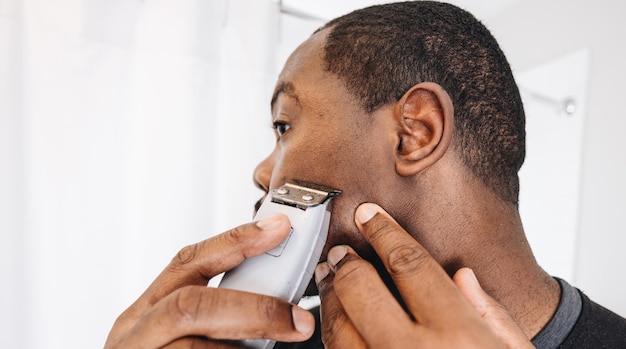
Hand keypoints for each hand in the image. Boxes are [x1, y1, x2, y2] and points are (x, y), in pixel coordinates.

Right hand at [105, 214, 314, 348]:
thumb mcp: (178, 338)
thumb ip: (214, 316)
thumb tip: (279, 302)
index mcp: (144, 315)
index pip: (188, 262)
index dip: (236, 241)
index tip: (280, 228)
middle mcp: (135, 338)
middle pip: (191, 307)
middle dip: (253, 309)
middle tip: (299, 322)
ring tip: (281, 345)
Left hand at [314, 203, 532, 348]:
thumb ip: (495, 316)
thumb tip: (464, 278)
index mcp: (457, 335)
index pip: (409, 265)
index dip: (385, 233)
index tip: (371, 215)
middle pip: (362, 290)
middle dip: (347, 262)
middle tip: (342, 249)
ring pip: (338, 327)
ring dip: (331, 298)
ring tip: (330, 279)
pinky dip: (333, 335)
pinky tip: (337, 323)